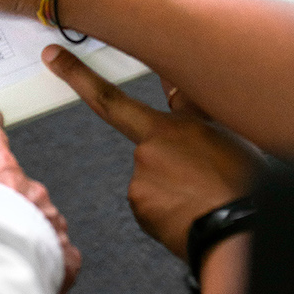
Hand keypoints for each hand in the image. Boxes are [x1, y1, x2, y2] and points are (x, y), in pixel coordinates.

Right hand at [0, 108, 80, 293]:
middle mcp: (26, 187)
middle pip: (15, 186)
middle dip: (3, 202)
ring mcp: (47, 215)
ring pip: (38, 216)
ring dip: (23, 229)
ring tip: (1, 249)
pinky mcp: (61, 248)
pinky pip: (57, 247)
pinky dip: (45, 255)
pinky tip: (28, 263)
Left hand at [41, 45, 263, 260]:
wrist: (242, 234)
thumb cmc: (240, 183)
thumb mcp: (220, 131)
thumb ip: (188, 108)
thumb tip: (174, 87)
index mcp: (163, 129)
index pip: (109, 97)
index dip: (77, 76)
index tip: (52, 59)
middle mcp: (144, 152)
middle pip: (148, 148)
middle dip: (172, 159)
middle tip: (203, 177)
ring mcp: (140, 182)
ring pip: (150, 176)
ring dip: (172, 182)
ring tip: (204, 194)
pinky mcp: (140, 208)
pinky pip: (150, 200)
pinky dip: (168, 203)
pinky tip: (191, 209)